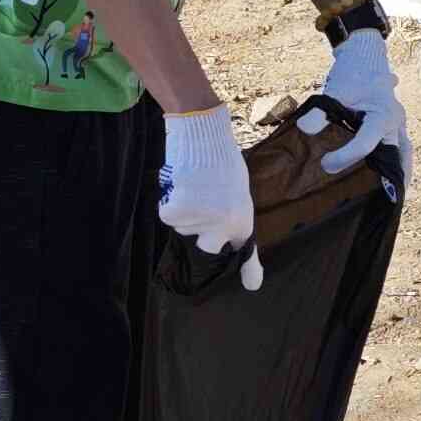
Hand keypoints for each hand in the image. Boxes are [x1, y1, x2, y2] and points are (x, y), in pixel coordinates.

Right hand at [155, 107, 262, 290]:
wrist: (204, 134)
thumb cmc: (222, 162)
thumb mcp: (237, 193)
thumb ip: (235, 221)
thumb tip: (236, 247)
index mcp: (243, 219)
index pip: (243, 253)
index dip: (247, 270)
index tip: (251, 286)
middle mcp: (224, 225)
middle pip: (205, 248)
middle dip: (201, 231)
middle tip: (203, 202)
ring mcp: (201, 219)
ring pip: (184, 228)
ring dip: (186, 211)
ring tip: (195, 186)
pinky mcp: (179, 210)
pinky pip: (169, 216)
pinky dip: (170, 203)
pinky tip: (181, 184)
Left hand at [315, 23, 409, 189]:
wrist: (365, 57)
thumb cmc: (351, 74)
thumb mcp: (334, 91)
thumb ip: (320, 112)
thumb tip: (306, 130)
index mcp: (383, 112)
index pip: (367, 142)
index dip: (346, 156)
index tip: (325, 164)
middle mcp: (396, 121)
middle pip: (394, 155)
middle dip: (386, 178)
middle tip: (370, 198)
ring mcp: (399, 124)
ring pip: (404, 153)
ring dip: (398, 173)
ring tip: (391, 196)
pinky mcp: (395, 126)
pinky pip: (401, 149)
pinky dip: (398, 164)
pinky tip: (390, 181)